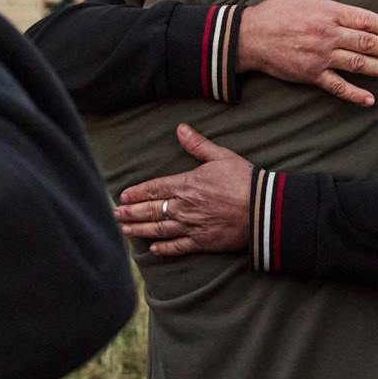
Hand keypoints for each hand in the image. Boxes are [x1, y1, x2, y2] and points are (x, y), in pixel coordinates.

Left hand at [116, 125, 253, 256]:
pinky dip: (164, 249)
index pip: (154, 189)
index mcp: (186, 184)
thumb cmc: (244, 180)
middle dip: (130, 213)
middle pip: (150, 210)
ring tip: (124, 230)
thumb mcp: (221, 156)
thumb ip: (198, 144)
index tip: (123, 196)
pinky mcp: (202, 242)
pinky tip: (153, 250)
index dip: (137, 193)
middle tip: (114, 214)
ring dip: (139, 230)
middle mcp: (183, 207)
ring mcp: (191, 226)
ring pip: (158, 230)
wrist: (262, 209)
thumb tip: (181, 128)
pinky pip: (177, 247)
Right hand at [237, 0, 377, 107]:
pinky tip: (370, 99)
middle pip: (367, 42)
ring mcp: (320, 55)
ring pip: (357, 63)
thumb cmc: (275, 10)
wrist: (248, 36)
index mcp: (329, 12)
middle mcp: (328, 34)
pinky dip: (354, 93)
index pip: (365, 19)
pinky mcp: (310, 74)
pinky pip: (336, 86)